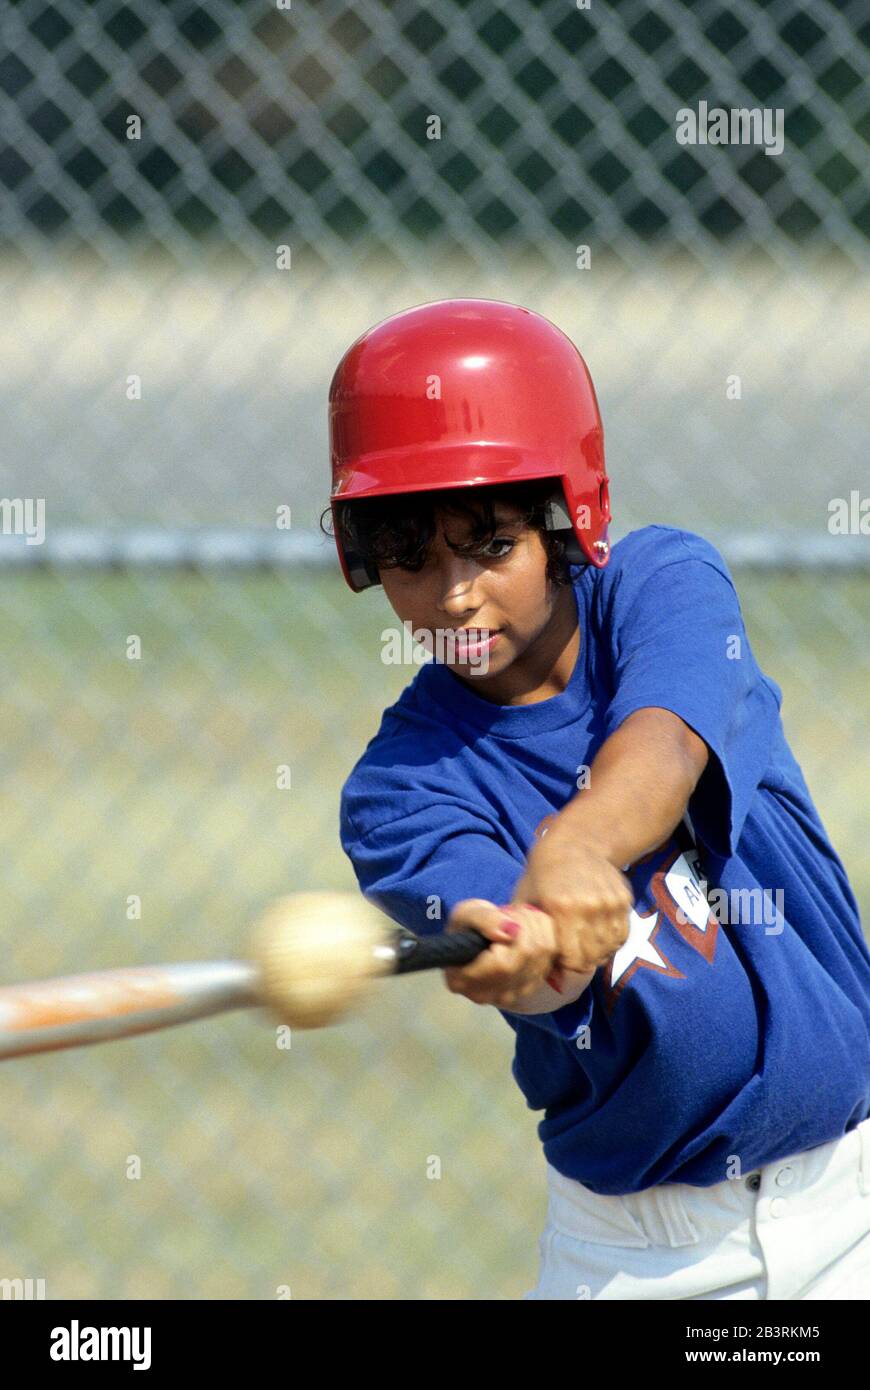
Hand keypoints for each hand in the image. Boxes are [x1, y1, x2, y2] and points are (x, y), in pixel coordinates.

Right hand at [443, 899, 558, 1009]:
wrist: (473, 940)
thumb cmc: (465, 927)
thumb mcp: (465, 913)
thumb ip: (485, 919)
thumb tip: (511, 931)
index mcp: (464, 980)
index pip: (503, 964)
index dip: (513, 934)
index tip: (504, 914)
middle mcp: (488, 995)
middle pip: (528, 958)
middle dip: (525, 924)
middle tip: (512, 911)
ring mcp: (512, 996)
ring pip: (543, 956)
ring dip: (536, 927)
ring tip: (519, 918)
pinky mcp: (530, 988)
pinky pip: (551, 958)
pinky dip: (545, 935)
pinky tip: (528, 928)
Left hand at [514, 836, 632, 974]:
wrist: (575, 843)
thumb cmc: (542, 874)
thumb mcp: (525, 900)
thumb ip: (526, 934)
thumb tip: (533, 968)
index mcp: (562, 908)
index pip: (572, 960)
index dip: (564, 965)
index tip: (558, 958)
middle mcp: (590, 906)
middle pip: (593, 957)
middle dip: (581, 962)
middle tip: (572, 954)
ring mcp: (610, 902)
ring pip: (610, 948)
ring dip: (598, 952)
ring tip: (585, 944)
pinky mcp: (624, 898)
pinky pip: (622, 934)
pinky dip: (611, 940)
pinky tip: (597, 934)